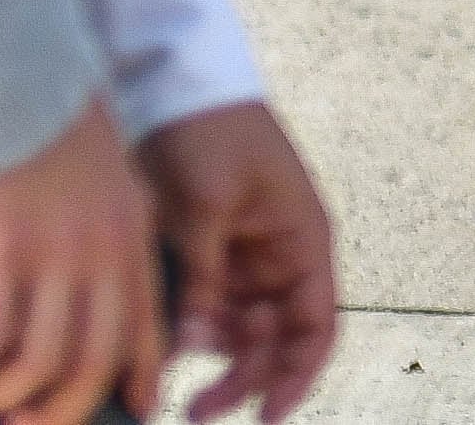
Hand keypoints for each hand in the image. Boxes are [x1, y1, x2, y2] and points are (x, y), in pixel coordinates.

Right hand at [0, 96, 161, 424]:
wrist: (4, 62)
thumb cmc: (34, 106)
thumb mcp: (89, 169)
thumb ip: (85, 220)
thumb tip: (52, 279)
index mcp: (131, 229)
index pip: (148, 325)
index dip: (136, 376)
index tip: (132, 407)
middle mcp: (104, 251)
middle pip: (89, 368)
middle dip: (48, 412)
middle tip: (7, 419)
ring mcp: (56, 256)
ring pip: (33, 369)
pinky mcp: (2, 255)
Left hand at [137, 101, 339, 421]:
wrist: (176, 82)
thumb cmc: (211, 130)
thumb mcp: (206, 203)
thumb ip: (201, 277)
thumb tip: (190, 345)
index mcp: (302, 239)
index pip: (315, 325)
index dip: (297, 375)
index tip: (266, 416)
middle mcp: (279, 256)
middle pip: (274, 341)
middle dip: (243, 380)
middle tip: (195, 412)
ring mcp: (242, 258)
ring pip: (237, 333)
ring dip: (212, 361)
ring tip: (171, 384)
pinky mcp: (206, 255)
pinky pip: (203, 311)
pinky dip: (185, 333)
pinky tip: (160, 348)